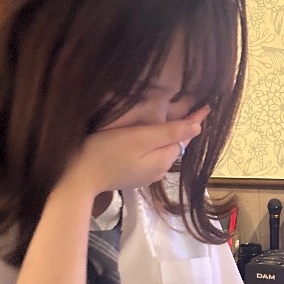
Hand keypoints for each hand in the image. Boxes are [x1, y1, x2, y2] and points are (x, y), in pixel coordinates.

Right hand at [61, 106, 208, 196]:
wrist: (77, 177)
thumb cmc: (106, 152)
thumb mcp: (140, 138)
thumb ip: (168, 132)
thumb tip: (198, 127)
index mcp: (163, 160)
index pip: (184, 137)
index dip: (193, 120)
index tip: (207, 106)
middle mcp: (158, 171)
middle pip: (173, 144)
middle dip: (178, 128)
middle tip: (187, 106)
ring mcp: (144, 175)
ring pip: (160, 150)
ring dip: (163, 136)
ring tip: (166, 117)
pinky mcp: (131, 175)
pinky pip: (147, 156)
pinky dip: (150, 144)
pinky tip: (142, 135)